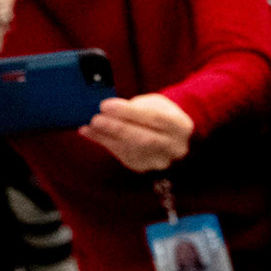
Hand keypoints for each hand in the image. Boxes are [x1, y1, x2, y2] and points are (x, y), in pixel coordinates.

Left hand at [80, 94, 194, 172]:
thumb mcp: (152, 103)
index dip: (129, 112)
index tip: (106, 105)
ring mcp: (161, 161)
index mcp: (182, 126)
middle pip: (145, 139)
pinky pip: (121, 156)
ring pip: (131, 150)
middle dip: (117, 128)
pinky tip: (90, 133)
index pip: (156, 119)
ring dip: (106, 137)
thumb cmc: (157, 113)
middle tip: (96, 119)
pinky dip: (104, 143)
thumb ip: (134, 107)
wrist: (166, 134)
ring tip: (89, 126)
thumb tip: (107, 109)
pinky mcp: (143, 167)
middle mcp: (176, 148)